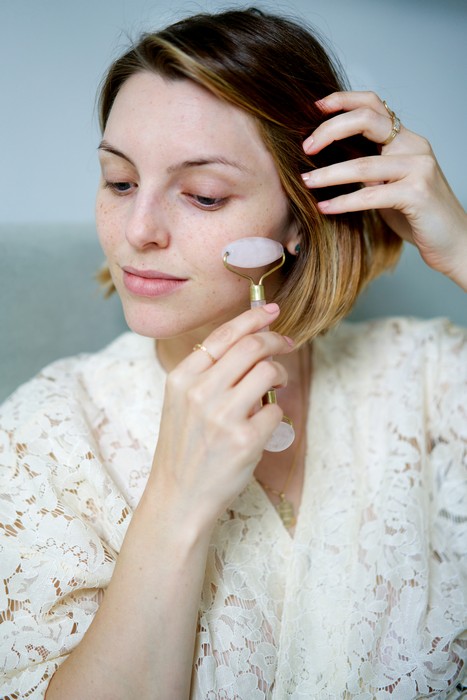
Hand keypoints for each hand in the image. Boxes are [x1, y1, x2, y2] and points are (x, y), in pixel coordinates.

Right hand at [149, 304, 293, 528]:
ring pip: (268, 371)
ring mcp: (223, 416)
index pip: (224, 335)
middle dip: (276, 340)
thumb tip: (249, 343)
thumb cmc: (184, 449)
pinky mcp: (245, 440)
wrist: (179, 497)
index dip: (253, 319)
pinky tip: (264, 422)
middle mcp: (200, 392)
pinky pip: (276, 409)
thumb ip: (207, 373)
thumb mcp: (180, 402)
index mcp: (182, 378)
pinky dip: (276, 412)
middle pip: (252, 346)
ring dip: (280, 373)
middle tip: (286, 344)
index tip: (272, 312)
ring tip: (277, 384)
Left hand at [301, 91, 466, 289]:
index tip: (315, 107)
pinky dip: (343, 202)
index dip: (343, 101)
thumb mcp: (389, 185)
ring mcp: (419, 169)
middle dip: (330, 130)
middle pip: (366, 120)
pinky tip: (324, 207)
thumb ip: (368, 169)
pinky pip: (371, 196)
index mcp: (406, 140)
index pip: (373, 106)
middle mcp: (414, 147)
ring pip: (363, 164)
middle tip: (305, 147)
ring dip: (328, 174)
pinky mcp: (417, 194)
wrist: (453, 242)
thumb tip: (327, 162)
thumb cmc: (417, 216)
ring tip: (305, 182)